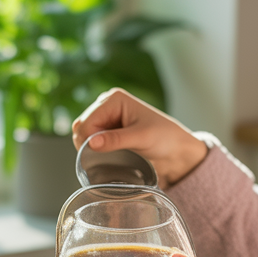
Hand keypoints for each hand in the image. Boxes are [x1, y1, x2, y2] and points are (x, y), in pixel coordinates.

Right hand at [71, 88, 208, 185]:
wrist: (175, 148)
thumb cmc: (164, 138)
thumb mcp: (140, 138)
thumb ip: (115, 140)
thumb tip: (91, 143)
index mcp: (115, 99)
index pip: (88, 121)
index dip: (88, 140)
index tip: (96, 155)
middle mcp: (107, 103)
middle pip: (82, 125)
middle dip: (87, 142)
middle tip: (102, 157)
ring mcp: (107, 115)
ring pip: (83, 131)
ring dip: (89, 145)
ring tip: (107, 155)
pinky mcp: (108, 126)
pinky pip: (90, 137)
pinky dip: (93, 146)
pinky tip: (106, 153)